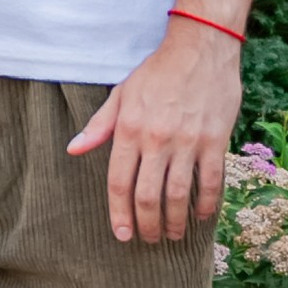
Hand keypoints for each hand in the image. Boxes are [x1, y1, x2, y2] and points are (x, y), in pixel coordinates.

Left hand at [68, 18, 241, 243]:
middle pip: (148, 195)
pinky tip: (200, 215)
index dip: (118, 213)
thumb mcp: (122, 94)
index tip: (122, 234)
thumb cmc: (158, 71)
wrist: (201, 48)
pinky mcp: (215, 140)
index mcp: (130, 129)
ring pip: (178, 195)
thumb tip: (73, 149)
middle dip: (146, 225)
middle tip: (148, 239)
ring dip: (174, 222)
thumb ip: (99, 125)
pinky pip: (210, 181)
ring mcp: (188, 141)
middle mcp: (156, 139)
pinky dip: (205, 203)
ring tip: (172, 235)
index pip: (119, 182)